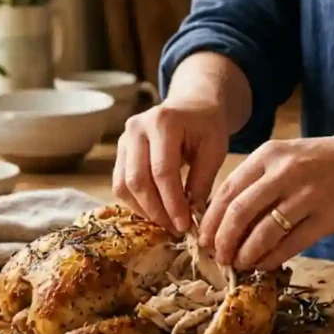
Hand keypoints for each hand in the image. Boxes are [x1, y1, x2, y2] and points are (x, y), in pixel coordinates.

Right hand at [112, 95, 229, 233]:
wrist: (191, 104)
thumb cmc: (206, 126)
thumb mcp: (214, 149)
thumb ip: (202, 181)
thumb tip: (191, 216)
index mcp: (163, 122)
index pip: (162, 172)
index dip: (172, 203)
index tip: (185, 225)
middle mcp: (136, 128)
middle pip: (138, 180)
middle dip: (156, 210)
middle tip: (175, 228)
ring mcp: (123, 139)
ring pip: (123, 185)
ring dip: (144, 210)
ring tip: (166, 222)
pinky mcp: (119, 151)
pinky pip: (120, 184)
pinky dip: (136, 203)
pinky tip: (155, 211)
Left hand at [199, 133, 333, 269]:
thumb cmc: (328, 162)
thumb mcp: (289, 157)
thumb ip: (259, 180)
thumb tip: (225, 216)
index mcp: (269, 155)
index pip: (227, 190)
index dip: (211, 219)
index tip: (204, 238)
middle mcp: (284, 172)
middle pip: (238, 212)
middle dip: (223, 240)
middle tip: (218, 257)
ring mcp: (306, 195)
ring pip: (262, 232)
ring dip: (245, 253)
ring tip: (239, 264)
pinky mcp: (326, 217)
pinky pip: (290, 244)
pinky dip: (271, 258)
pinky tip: (263, 265)